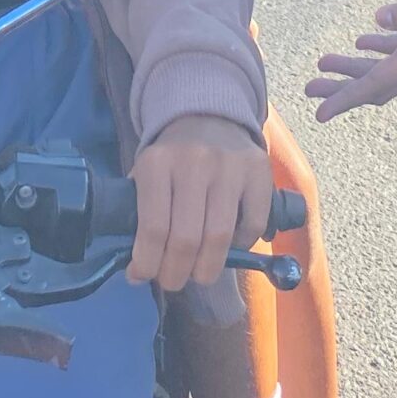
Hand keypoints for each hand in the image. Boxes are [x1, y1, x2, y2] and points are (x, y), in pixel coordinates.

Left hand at [128, 115, 269, 291]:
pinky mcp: (259, 171)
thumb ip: (139, 215)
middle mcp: (194, 161)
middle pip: (187, 240)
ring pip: (220, 238)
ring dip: (207, 270)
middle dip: (176, 274)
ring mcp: (230, 166)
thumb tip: (137, 272)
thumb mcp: (146, 174)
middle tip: (172, 281)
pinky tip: (228, 245)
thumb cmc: (172, 159)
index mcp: (157, 163)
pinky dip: (240, 247)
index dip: (147, 263)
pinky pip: (252, 227)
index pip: (154, 228)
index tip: (142, 276)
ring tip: (199, 274)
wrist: (208, 116)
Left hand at [306, 0, 396, 123]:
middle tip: (306, 87)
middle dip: (339, 87)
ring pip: (381, 66)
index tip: (318, 114)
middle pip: (371, 82)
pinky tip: (363, 39)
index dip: (344, 99)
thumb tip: (378, 18)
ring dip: (352, 67)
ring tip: (323, 63)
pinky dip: (376, 47)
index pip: (373, 85)